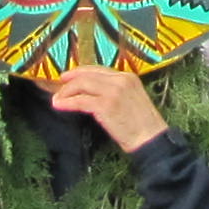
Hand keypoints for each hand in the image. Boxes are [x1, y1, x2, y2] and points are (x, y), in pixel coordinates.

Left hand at [50, 64, 166, 153]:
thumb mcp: (132, 99)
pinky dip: (68, 102)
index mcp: (128, 77)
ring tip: (57, 99)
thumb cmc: (143, 125)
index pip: (98, 69)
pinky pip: (81, 101)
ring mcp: (113, 91)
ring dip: (66, 92)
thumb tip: (94, 92)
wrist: (151, 138)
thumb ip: (117, 91)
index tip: (69, 77)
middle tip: (59, 88)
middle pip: (88, 75)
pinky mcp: (106, 105)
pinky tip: (60, 105)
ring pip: (82, 85)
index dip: (81, 72)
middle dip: (70, 81)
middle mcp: (120, 80)